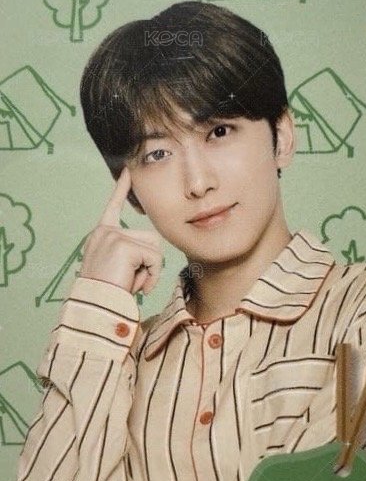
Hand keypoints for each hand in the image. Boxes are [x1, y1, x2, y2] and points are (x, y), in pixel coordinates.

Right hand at [79, 167, 162, 294]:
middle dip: (150, 263)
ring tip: (133, 284)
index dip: (121, 189)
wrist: (96, 308)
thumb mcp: (117, 270)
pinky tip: (137, 287)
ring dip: (151, 271)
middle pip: (150, 238)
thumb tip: (153, 255)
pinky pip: (155, 259)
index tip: (128, 172)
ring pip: (155, 248)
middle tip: (133, 282)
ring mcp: (114, 237)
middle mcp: (105, 232)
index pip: (113, 207)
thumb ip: (131, 256)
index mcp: (100, 236)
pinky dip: (152, 277)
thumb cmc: (106, 296)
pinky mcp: (124, 246)